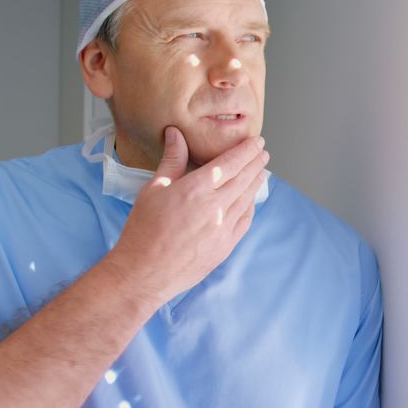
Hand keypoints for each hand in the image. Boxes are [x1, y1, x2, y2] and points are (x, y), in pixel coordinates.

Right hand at [100, 126, 268, 306]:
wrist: (145, 272)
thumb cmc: (143, 230)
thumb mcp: (153, 189)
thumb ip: (172, 161)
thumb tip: (176, 134)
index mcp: (196, 188)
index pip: (231, 163)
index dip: (247, 151)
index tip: (256, 142)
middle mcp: (215, 206)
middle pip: (244, 179)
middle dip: (255, 163)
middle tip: (263, 153)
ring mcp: (223, 228)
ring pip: (247, 199)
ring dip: (255, 183)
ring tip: (260, 172)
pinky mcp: (225, 246)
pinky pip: (244, 221)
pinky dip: (250, 207)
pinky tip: (250, 201)